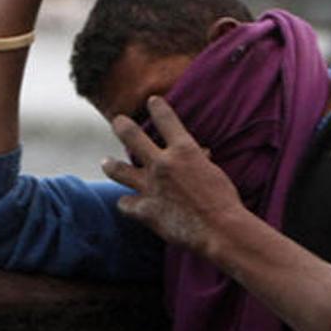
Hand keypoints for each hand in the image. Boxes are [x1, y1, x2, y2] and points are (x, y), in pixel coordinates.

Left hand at [102, 96, 245, 254]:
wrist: (220, 229)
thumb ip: (198, 160)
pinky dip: (128, 203)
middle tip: (117, 121)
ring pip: (118, 170)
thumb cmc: (224, 199)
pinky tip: (128, 203)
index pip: (166, 119)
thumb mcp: (212, 171)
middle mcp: (162, 163)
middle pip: (132, 136)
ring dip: (111, 165)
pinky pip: (125, 203)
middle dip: (122, 126)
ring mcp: (150, 187)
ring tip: (106, 162)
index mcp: (184, 150)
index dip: (158, 107)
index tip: (153, 101)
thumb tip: (198, 155)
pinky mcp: (145, 210)